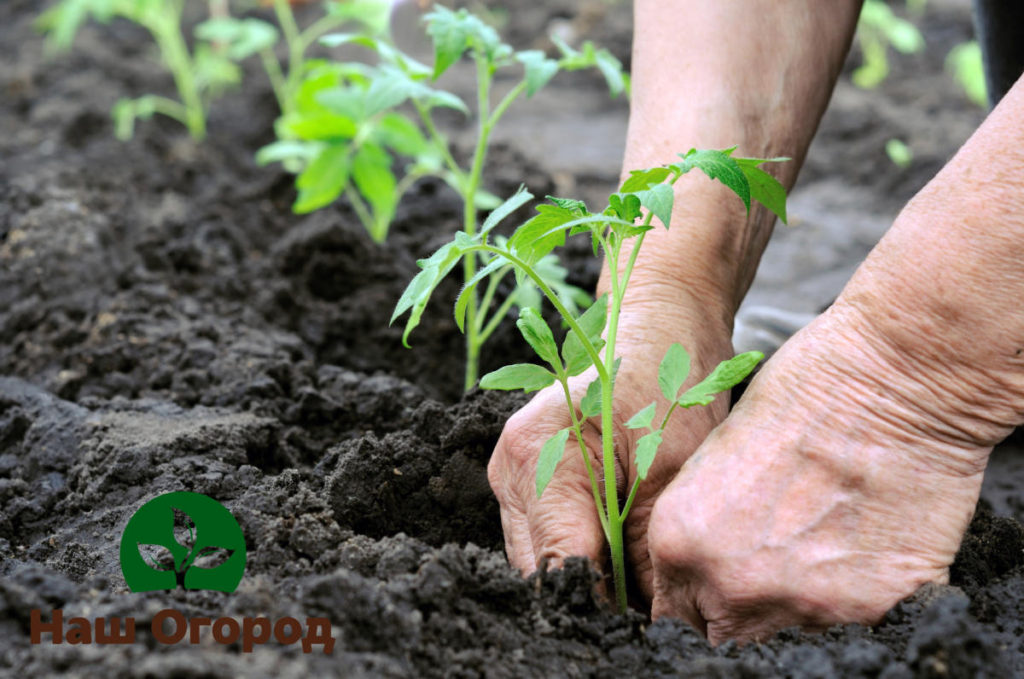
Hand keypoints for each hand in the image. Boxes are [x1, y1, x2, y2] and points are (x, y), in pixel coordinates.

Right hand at [488, 292, 734, 599]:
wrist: (659, 326)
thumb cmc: (670, 383)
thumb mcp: (671, 473)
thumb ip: (648, 553)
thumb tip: (650, 621)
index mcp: (538, 458)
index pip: (560, 568)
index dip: (604, 607)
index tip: (646, 625)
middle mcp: (510, 468)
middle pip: (541, 570)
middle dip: (594, 596)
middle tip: (649, 606)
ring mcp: (510, 472)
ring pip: (540, 559)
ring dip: (587, 575)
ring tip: (640, 577)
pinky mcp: (523, 476)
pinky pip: (545, 536)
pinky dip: (582, 551)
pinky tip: (621, 549)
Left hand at [647, 301, 991, 642]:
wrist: (891, 381)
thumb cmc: (802, 393)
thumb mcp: (716, 456)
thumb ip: (702, 524)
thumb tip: (705, 567)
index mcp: (680, 542)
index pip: (674, 610)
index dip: (698, 596)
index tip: (717, 583)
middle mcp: (730, 584)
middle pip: (724, 632)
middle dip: (740, 606)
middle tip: (771, 563)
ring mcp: (799, 604)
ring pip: (786, 633)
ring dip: (797, 602)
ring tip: (822, 541)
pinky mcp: (869, 608)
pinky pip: (852, 623)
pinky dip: (858, 595)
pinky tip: (863, 542)